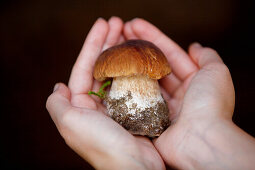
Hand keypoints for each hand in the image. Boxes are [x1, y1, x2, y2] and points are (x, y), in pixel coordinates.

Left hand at [46, 17, 164, 169]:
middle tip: (119, 23)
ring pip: (120, 72)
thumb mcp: (70, 124)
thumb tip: (58, 86)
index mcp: (81, 105)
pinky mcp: (135, 109)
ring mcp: (118, 106)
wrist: (135, 167)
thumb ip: (57, 104)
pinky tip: (142, 56)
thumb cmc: (103, 145)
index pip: (85, 67)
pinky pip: (135, 83)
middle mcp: (98, 104)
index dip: (93, 44)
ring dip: (124, 52)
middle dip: (109, 43)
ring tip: (130, 33)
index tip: (103, 24)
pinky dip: (137, 69)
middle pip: (103, 66)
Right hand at [124, 18, 254, 168]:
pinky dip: (127, 86)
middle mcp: (177, 95)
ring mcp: (162, 107)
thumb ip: (207, 56)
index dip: (153, 38)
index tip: (134, 25)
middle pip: (154, 66)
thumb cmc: (209, 104)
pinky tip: (114, 73)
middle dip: (138, 48)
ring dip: (130, 65)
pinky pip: (137, 99)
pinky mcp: (149, 119)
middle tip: (120, 33)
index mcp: (193, 83)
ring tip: (114, 48)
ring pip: (144, 81)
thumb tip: (194, 46)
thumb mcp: (216, 73)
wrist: (199, 141)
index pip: (169, 54)